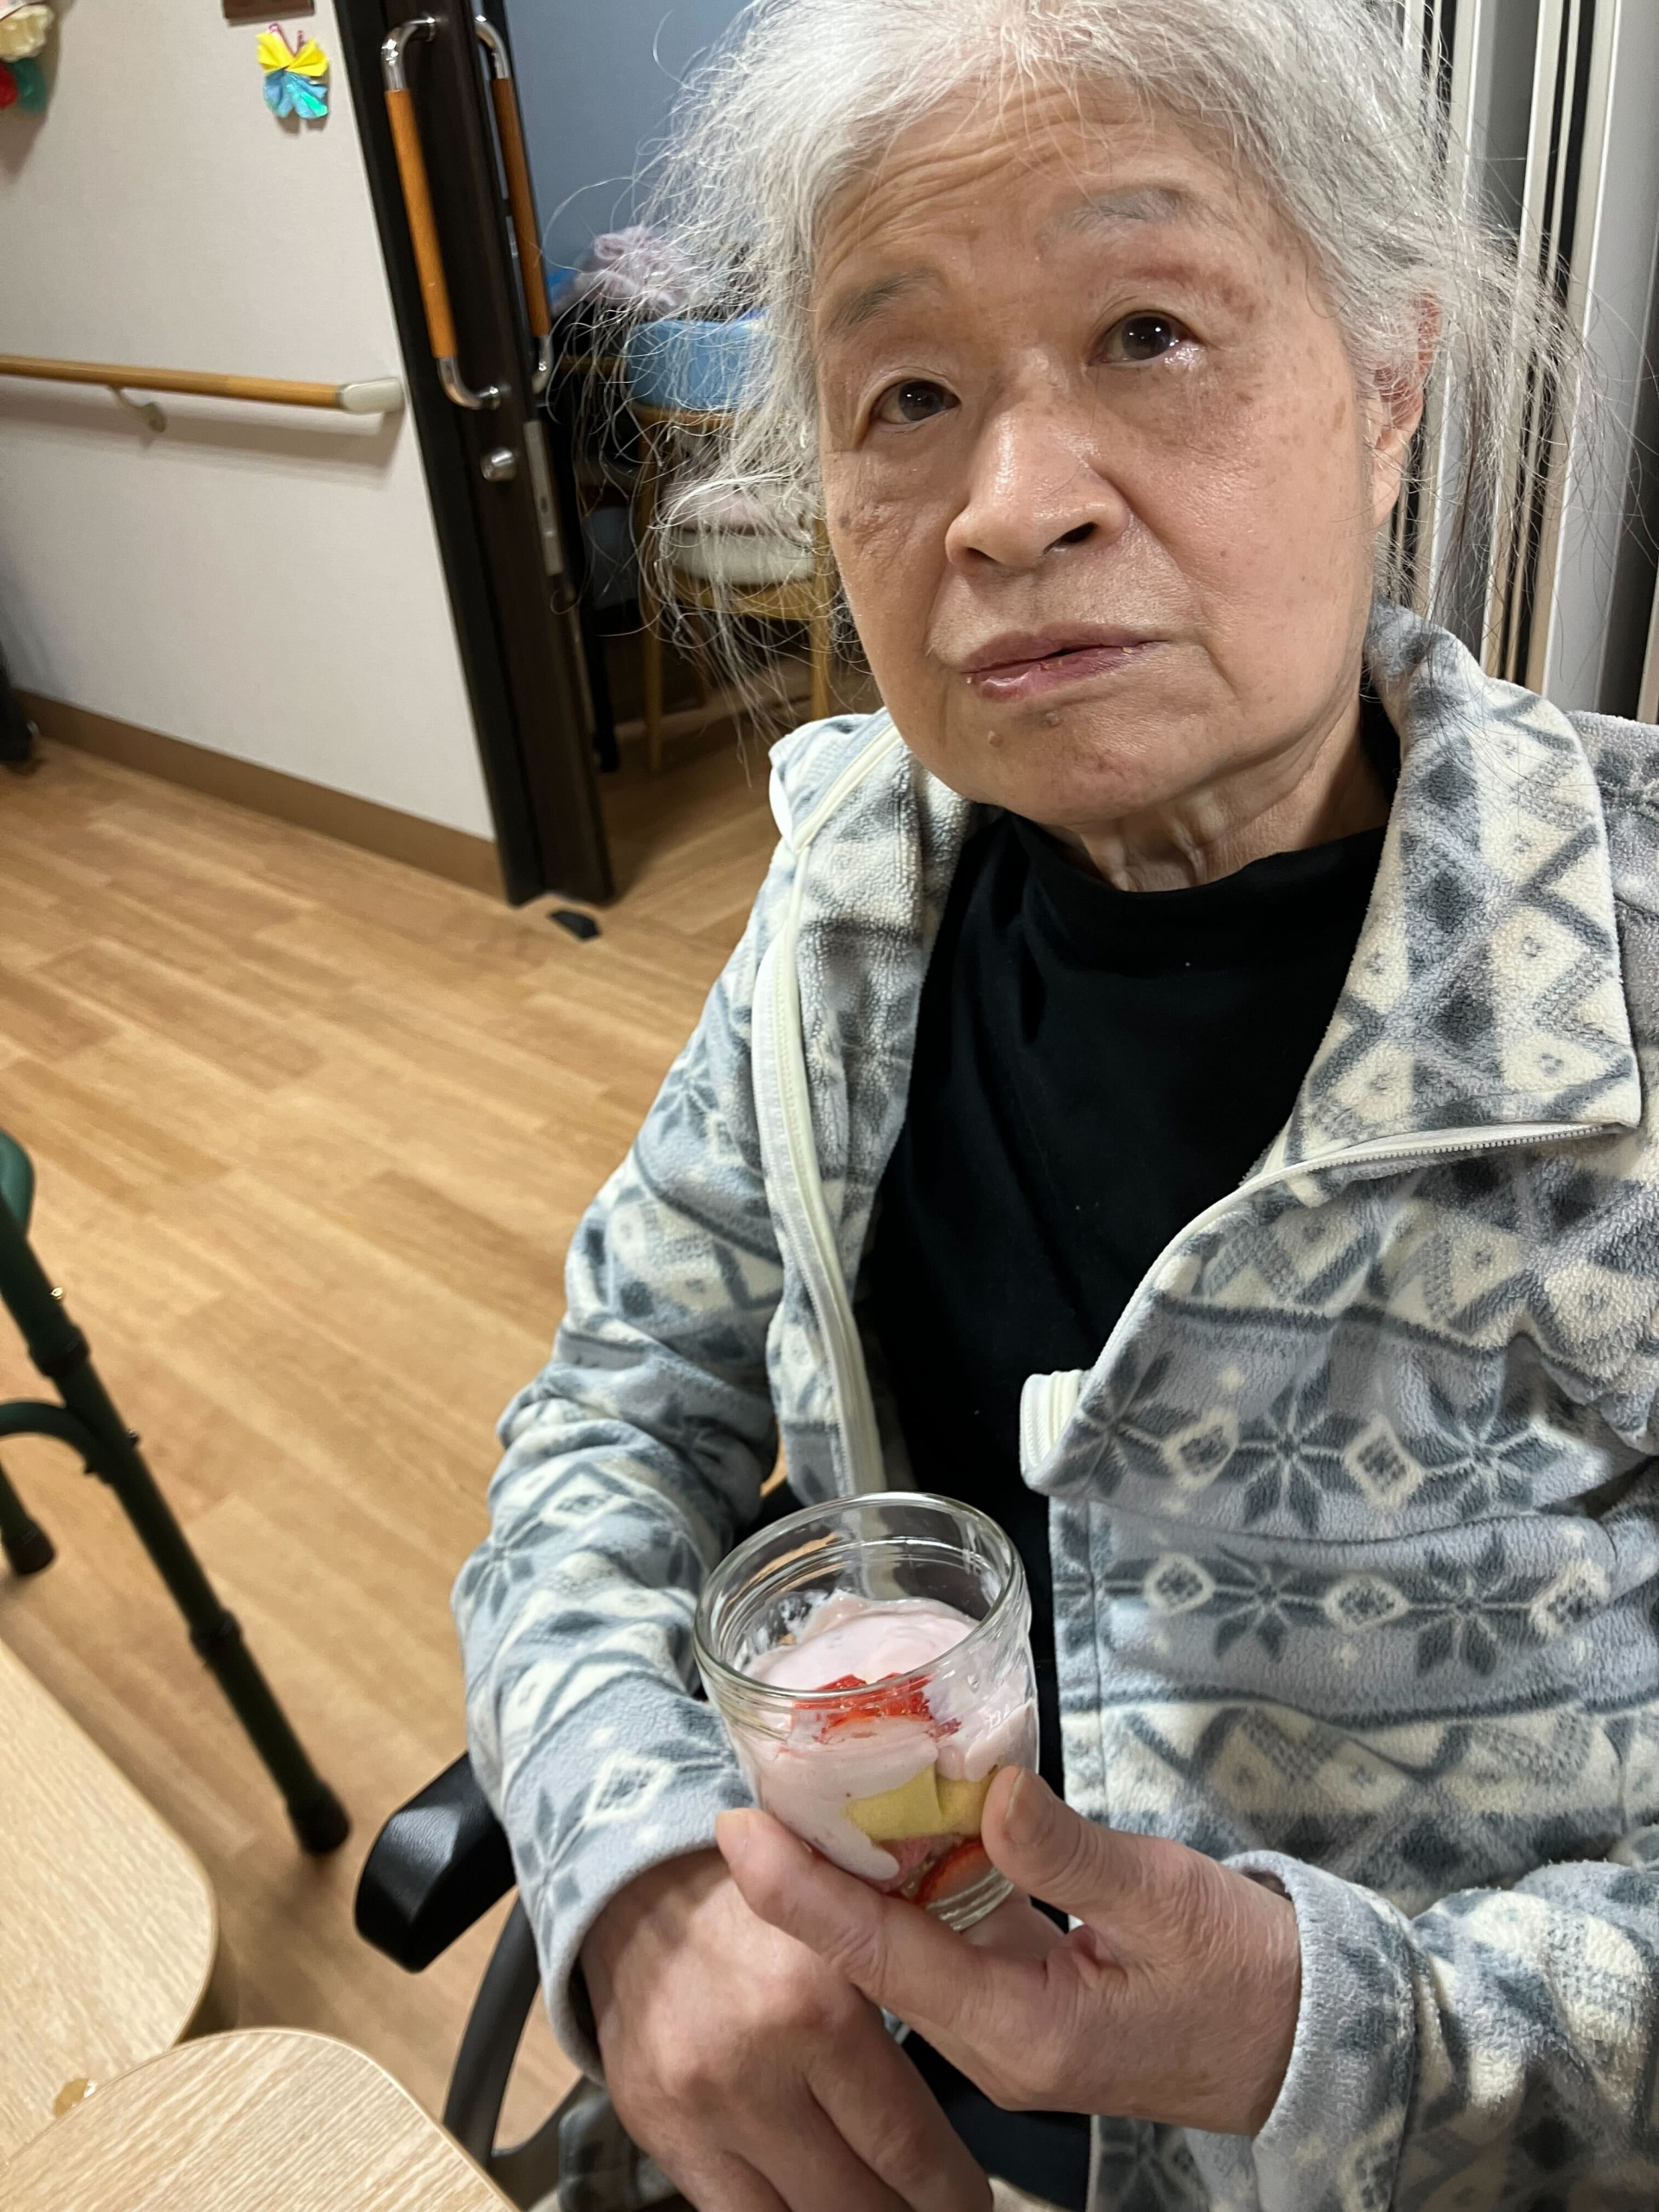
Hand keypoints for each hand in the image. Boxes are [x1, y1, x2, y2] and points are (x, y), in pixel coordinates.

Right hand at [580, 1848, 992, 2211]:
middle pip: (863, 2200)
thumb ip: (901, 2000)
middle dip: (911, 2211)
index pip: (909, 2145)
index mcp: (818, 2004)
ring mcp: (701, 2108)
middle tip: (939, 2205)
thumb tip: (975, 2074)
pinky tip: (818, 2202)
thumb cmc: (766, 1909)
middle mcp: (755, 2064)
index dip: (952, 2190)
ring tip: (883, 2202)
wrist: (642, 1891)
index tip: (971, 2198)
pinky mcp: (658, 2132)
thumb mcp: (844, 1933)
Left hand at [717, 1769, 1301, 2137]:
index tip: (740, 1831)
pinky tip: (896, 1818)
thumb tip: (983, 1788)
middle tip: (755, 1788)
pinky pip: (951, 1937)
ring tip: (803, 1790)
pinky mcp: (1029, 1997)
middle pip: (875, 1954)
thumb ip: (1065, 1849)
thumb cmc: (1249, 1974)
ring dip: (859, 1873)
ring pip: (908, 1944)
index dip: (803, 1894)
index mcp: (1024, 2032)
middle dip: (810, 1877)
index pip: (883, 1958)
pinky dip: (918, 1879)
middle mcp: (999, 2038)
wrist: (1314, 2037)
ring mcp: (1011, 2024)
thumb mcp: (1164, 1897)